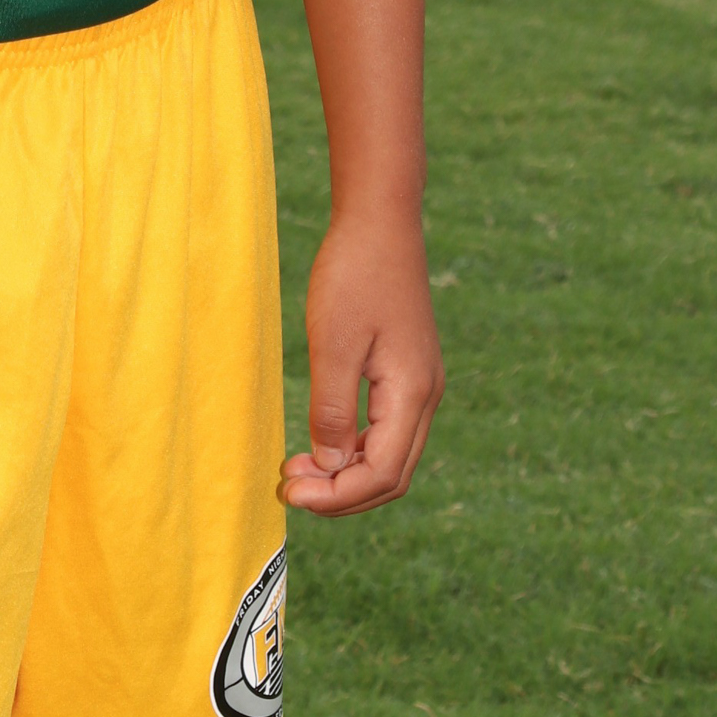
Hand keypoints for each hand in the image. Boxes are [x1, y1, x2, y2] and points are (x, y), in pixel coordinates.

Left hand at [280, 203, 443, 516]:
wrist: (379, 220)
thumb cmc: (354, 274)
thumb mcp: (334, 343)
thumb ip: (334, 410)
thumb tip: (332, 466)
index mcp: (413, 394)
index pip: (381, 475)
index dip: (337, 496)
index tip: (291, 494)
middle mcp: (427, 397)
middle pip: (391, 476)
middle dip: (341, 493)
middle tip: (290, 489)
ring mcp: (421, 384)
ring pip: (391, 456)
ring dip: (347, 473)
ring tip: (299, 469)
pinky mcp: (408, 370)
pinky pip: (388, 430)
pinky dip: (356, 448)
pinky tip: (323, 440)